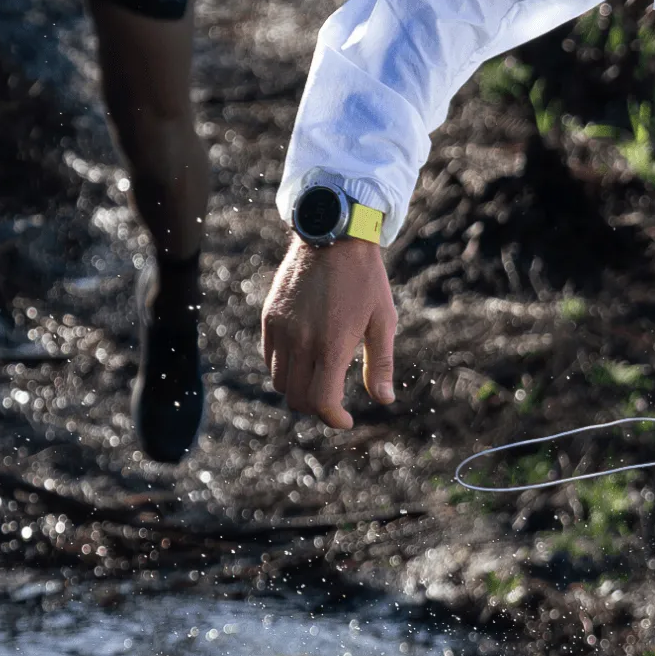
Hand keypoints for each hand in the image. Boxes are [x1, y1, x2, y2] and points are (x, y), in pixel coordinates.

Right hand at [261, 236, 395, 426]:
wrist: (333, 235)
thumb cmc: (365, 279)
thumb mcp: (383, 321)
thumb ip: (381, 364)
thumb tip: (385, 400)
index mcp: (332, 345)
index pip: (322, 402)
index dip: (334, 419)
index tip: (346, 420)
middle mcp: (301, 341)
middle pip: (297, 398)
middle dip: (317, 408)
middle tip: (334, 402)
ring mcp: (281, 329)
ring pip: (280, 382)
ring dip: (298, 390)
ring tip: (318, 381)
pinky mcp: (269, 317)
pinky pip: (270, 358)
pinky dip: (284, 369)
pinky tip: (304, 359)